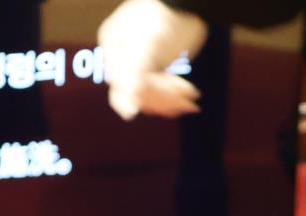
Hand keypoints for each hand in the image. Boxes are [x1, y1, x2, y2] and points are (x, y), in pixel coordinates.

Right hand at [97, 0, 207, 120]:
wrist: (186, 1)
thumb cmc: (167, 16)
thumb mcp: (150, 44)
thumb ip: (134, 77)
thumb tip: (126, 113)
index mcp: (113, 46)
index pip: (126, 87)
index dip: (150, 96)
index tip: (178, 98)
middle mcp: (120, 55)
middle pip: (137, 93)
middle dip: (164, 97)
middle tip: (191, 96)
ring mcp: (135, 61)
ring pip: (147, 94)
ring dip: (170, 99)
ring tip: (193, 97)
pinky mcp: (151, 65)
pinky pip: (155, 89)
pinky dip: (172, 95)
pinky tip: (189, 95)